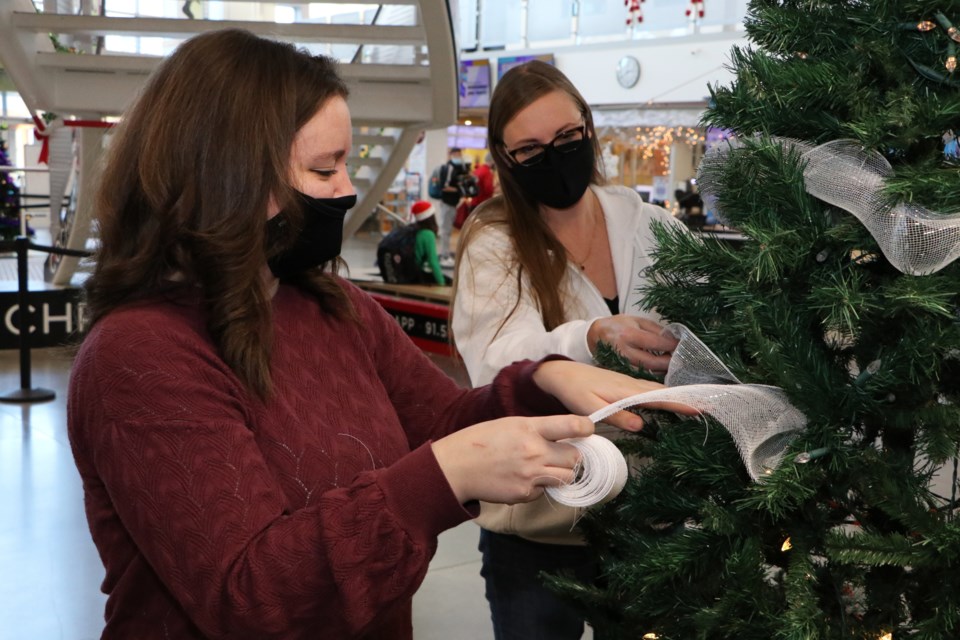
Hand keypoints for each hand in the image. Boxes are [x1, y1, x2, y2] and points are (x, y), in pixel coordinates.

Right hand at [431, 415, 591, 503]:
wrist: (455, 467)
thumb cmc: (481, 441)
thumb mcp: (510, 424)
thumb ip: (538, 429)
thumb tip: (565, 436)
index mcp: (529, 428)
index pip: (573, 426)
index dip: (587, 428)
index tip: (588, 430)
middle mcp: (534, 451)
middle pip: (576, 457)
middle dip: (572, 456)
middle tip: (561, 454)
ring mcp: (530, 475)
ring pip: (567, 477)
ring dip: (561, 473)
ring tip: (545, 468)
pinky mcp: (525, 494)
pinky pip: (545, 491)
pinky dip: (540, 486)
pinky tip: (523, 479)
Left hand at [531, 360, 695, 431]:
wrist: (561, 373)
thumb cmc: (574, 391)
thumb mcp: (590, 407)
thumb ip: (615, 416)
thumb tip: (641, 425)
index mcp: (626, 390)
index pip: (659, 398)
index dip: (680, 403)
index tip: (701, 408)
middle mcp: (631, 384)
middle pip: (665, 392)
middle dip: (687, 398)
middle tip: (710, 406)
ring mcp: (629, 383)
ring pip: (659, 390)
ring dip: (678, 396)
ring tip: (698, 403)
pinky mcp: (625, 384)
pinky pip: (650, 389)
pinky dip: (665, 394)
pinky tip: (670, 400)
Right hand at [587, 315, 677, 372]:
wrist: (593, 336)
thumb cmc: (617, 325)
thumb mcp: (635, 320)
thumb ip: (654, 329)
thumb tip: (673, 338)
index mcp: (628, 334)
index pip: (655, 342)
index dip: (671, 345)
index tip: (682, 346)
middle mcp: (623, 351)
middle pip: (652, 362)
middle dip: (669, 362)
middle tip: (680, 360)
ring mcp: (620, 364)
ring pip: (646, 372)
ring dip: (661, 371)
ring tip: (671, 366)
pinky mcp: (618, 372)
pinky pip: (638, 377)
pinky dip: (651, 376)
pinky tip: (659, 372)